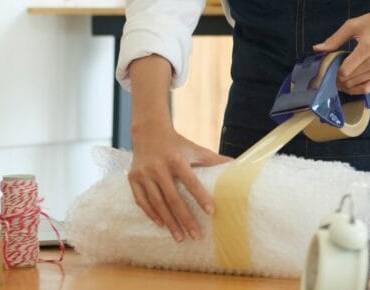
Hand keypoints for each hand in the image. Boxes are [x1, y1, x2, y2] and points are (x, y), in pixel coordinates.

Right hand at [127, 125, 230, 242]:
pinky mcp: (133, 178)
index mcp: (176, 159)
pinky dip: (151, 214)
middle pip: (173, 198)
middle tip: (195, 235)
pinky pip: (141, 200)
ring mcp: (144, 174)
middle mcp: (158, 167)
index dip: (200, 196)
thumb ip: (213, 159)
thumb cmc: (177, 144)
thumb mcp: (194, 149)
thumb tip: (236, 164)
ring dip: (169, 222)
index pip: (190, 181)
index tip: (211, 212)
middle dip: (185, 218)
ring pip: (157, 203)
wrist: (148, 131)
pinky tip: (162, 225)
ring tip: (180, 237)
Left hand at [312, 3, 369, 94]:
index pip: (345, 71)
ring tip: (337, 76)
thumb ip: (334, 40)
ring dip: (344, 84)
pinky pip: (367, 89)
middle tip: (328, 73)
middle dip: (336, 79)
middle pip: (349, 80)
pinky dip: (355, 89)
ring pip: (356, 86)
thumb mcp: (352, 26)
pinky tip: (347, 84)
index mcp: (368, 48)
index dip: (332, 72)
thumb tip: (316, 49)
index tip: (326, 68)